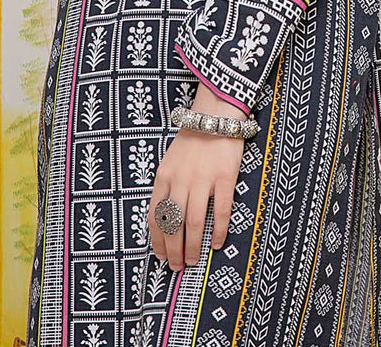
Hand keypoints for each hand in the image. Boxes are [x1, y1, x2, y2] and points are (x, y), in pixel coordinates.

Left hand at [148, 86, 246, 270]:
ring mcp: (202, 179)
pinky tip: (217, 243)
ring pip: (194, 221)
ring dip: (193, 245)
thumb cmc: (193, 139)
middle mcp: (180, 179)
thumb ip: (168, 186)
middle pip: (173, 223)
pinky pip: (220, 210)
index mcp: (164, 176)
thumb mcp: (171, 160)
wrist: (215, 115)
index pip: (156, 215)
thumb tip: (167, 218)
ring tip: (194, 260)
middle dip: (174, 249)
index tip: (160, 257)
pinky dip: (218, 229)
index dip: (158, 240)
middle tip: (178, 266)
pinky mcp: (224, 177)